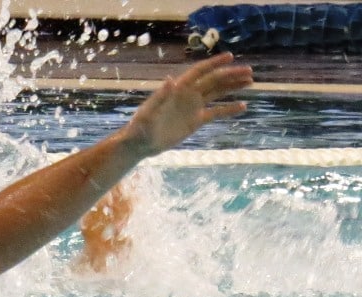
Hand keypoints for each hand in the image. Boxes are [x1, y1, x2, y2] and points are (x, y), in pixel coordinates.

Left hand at [126, 53, 252, 156]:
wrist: (141, 144)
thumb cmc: (140, 127)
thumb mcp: (148, 112)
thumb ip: (160, 97)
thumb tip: (171, 79)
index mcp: (178, 89)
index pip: (199, 72)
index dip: (214, 64)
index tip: (231, 57)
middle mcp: (188, 95)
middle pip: (213, 81)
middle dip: (231, 75)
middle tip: (249, 71)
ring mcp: (193, 107)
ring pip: (217, 93)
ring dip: (233, 87)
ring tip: (250, 81)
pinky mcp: (196, 121)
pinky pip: (216, 113)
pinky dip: (229, 110)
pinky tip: (243, 106)